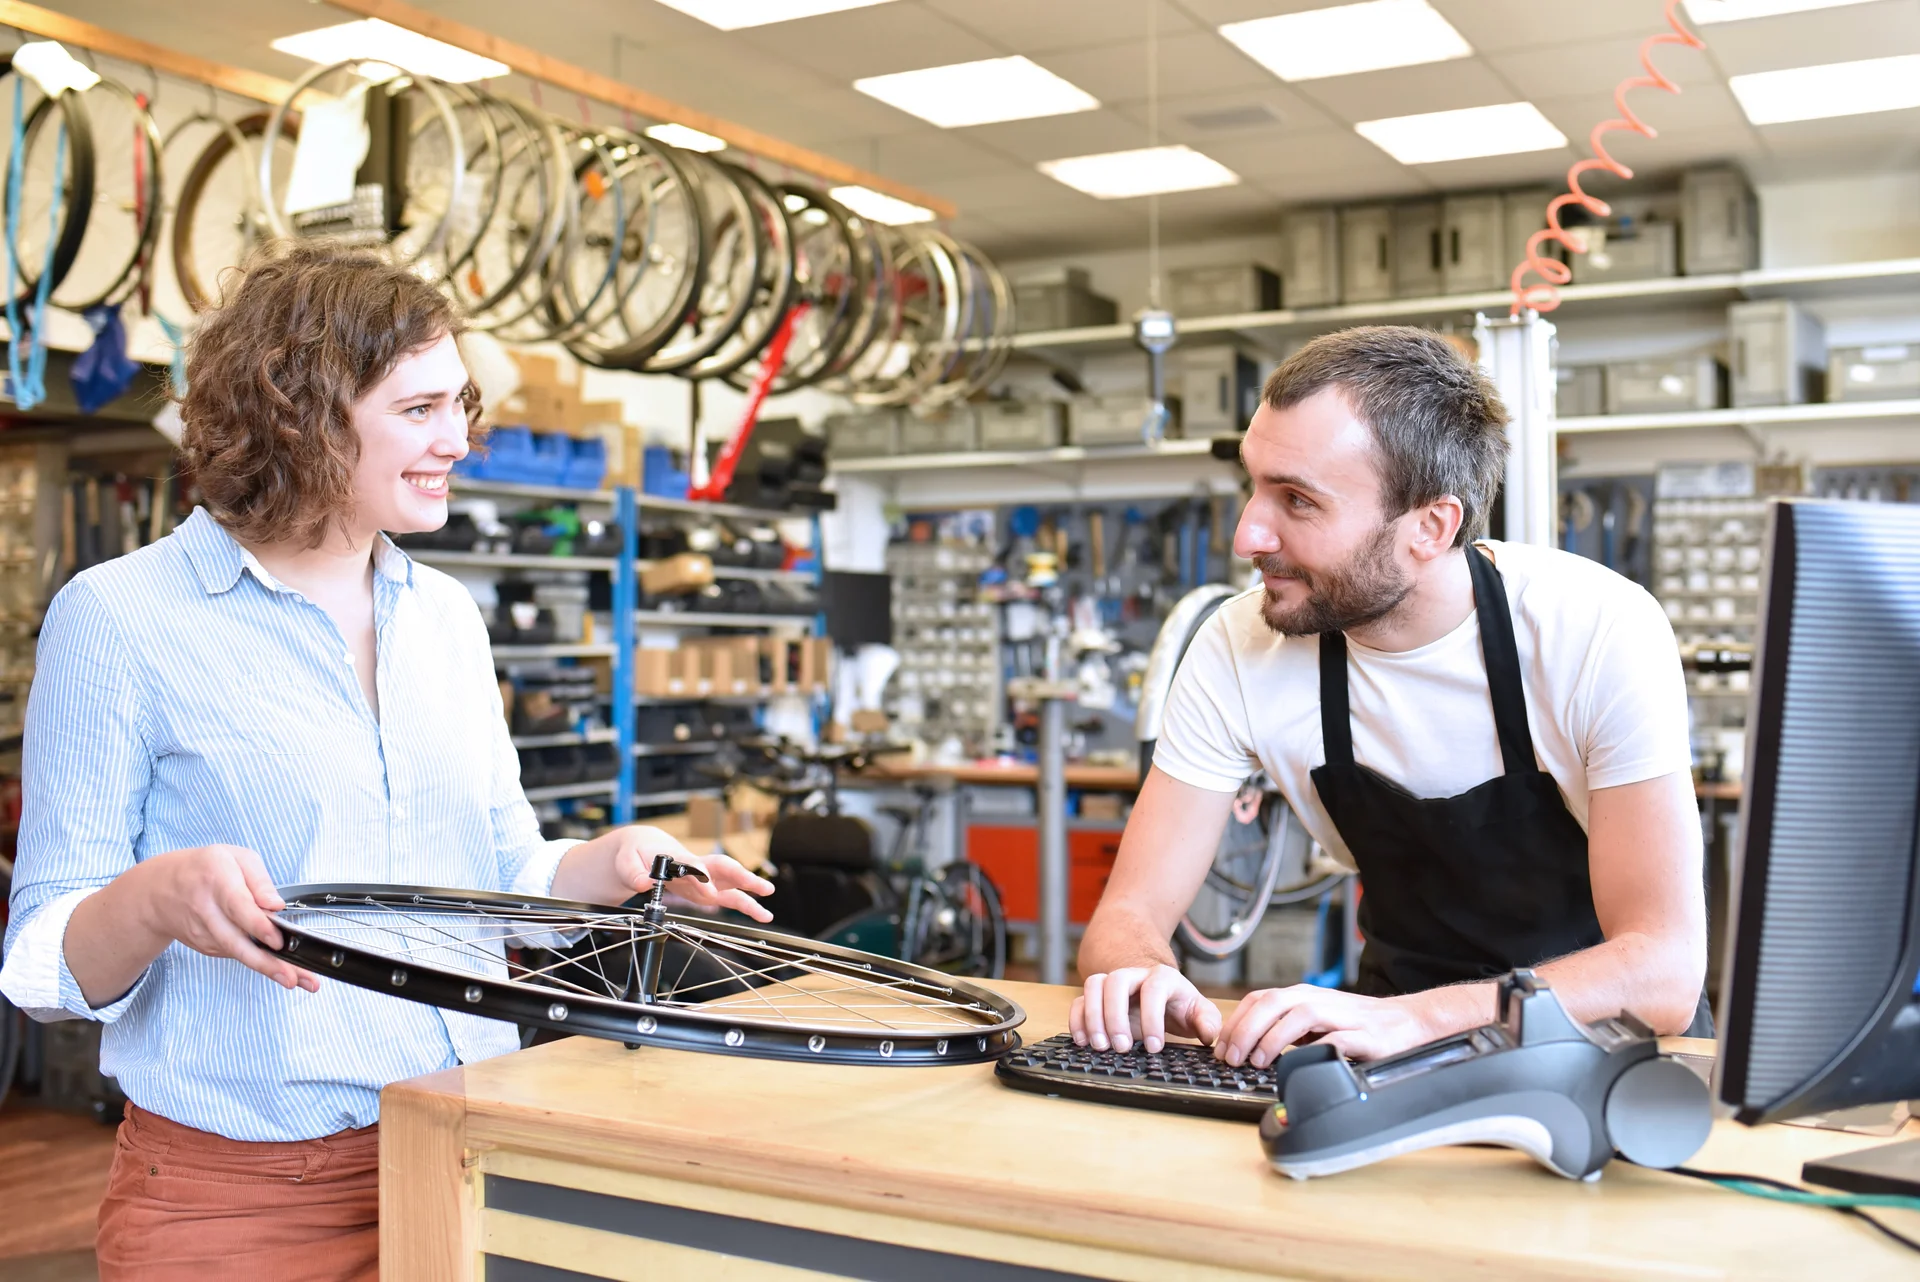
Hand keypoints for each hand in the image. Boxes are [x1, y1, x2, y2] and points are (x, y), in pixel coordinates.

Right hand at [137, 845, 317, 992]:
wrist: (159, 890)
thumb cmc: (205, 869)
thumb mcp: (236, 857)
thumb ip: (259, 879)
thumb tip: (276, 905)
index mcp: (217, 880)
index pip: (238, 907)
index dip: (258, 926)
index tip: (277, 940)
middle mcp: (207, 910)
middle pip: (236, 941)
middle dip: (265, 963)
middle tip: (291, 977)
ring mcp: (204, 933)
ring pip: (238, 954)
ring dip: (268, 969)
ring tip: (299, 980)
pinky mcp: (206, 946)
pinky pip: (235, 953)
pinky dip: (258, 963)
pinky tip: (279, 968)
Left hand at [558, 825, 774, 921]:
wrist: (638, 848)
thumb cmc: (633, 852)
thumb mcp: (625, 861)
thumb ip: (634, 872)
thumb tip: (643, 882)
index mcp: (677, 858)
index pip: (696, 867)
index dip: (704, 880)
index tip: (711, 894)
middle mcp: (694, 866)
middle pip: (723, 870)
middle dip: (744, 879)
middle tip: (763, 889)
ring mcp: (699, 877)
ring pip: (728, 885)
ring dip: (748, 896)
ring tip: (766, 912)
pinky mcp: (699, 888)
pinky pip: (722, 896)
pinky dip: (738, 903)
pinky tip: (754, 912)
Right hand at [1070, 964, 1222, 1053]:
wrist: (1159, 992)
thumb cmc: (1180, 1005)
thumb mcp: (1199, 1012)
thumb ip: (1207, 1021)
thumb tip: (1208, 1034)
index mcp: (1162, 977)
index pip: (1154, 989)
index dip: (1152, 1018)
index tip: (1154, 1048)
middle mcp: (1134, 975)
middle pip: (1117, 982)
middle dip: (1116, 1016)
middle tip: (1122, 1048)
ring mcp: (1111, 983)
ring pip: (1094, 985)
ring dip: (1093, 1016)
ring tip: (1100, 1046)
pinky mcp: (1096, 996)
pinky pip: (1078, 999)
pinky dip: (1077, 1019)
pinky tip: (1083, 1041)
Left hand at [1215, 986, 1432, 1065]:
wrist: (1407, 1021)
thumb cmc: (1357, 1024)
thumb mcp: (1315, 1022)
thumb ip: (1285, 1028)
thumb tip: (1247, 1047)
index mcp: (1302, 997)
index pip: (1259, 1000)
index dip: (1236, 1022)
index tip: (1221, 1047)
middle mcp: (1318, 1001)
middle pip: (1273, 1003)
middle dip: (1247, 1029)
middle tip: (1232, 1057)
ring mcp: (1341, 1016)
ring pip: (1300, 1016)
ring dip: (1274, 1038)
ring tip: (1259, 1061)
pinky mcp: (1364, 1035)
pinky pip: (1338, 1039)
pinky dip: (1317, 1048)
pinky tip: (1302, 1063)